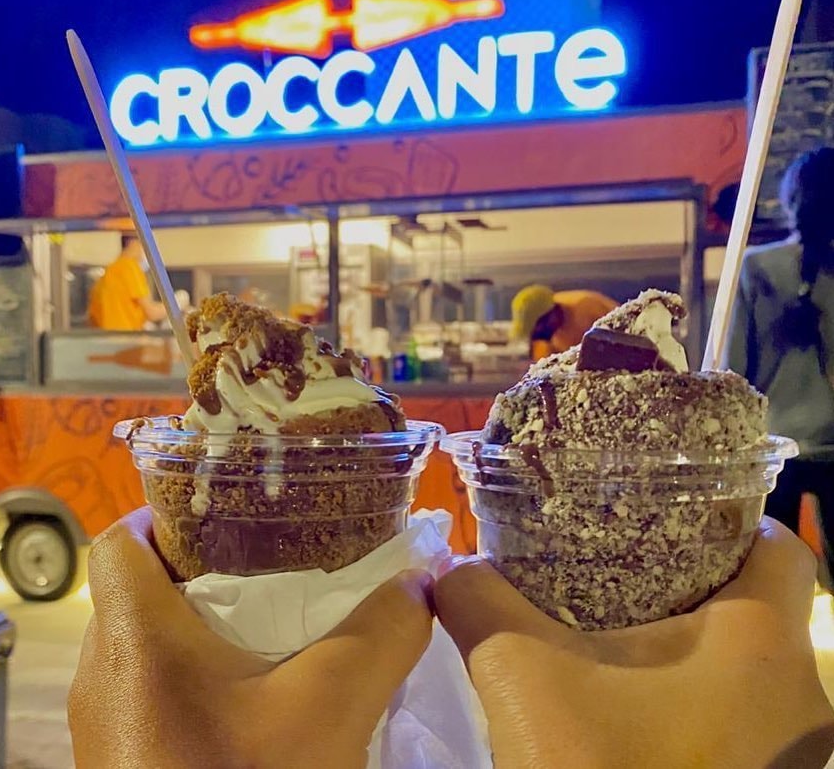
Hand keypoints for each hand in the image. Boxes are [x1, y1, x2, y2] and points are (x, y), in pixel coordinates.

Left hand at [69, 508, 432, 768]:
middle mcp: (102, 677)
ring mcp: (106, 729)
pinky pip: (148, 692)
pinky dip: (193, 676)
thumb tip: (420, 581)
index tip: (226, 510)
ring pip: (143, 644)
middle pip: (137, 589)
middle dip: (199, 566)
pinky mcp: (122, 762)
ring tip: (268, 622)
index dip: (166, 512)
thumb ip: (380, 635)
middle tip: (266, 560)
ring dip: (198, 625)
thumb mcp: (328, 711)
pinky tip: (254, 698)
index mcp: (132, 641)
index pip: (120, 540)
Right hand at [435, 518, 833, 768]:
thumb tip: (444, 564)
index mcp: (762, 642)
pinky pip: (739, 709)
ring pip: (747, 658)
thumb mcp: (523, 677)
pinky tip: (626, 689)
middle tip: (622, 546)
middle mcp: (797, 693)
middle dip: (692, 566)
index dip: (727, 511)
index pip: (778, 539)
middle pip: (758, 597)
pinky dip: (689, 685)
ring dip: (688, 631)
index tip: (665, 499)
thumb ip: (479, 601)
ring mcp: (789, 751)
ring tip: (616, 609)